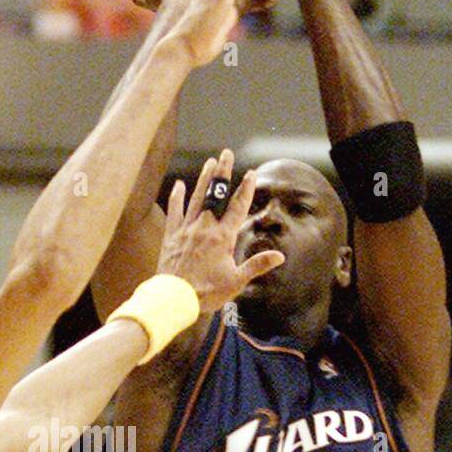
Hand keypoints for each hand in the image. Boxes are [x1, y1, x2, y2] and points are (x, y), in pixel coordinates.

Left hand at [158, 149, 284, 312]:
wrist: (174, 298)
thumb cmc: (206, 292)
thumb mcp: (236, 281)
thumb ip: (257, 265)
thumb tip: (280, 256)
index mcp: (223, 237)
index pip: (237, 207)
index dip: (246, 189)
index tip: (251, 173)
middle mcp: (205, 227)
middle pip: (215, 194)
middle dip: (222, 173)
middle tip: (226, 153)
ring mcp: (186, 229)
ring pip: (197, 198)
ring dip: (204, 179)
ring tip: (210, 162)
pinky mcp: (171, 235)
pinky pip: (175, 211)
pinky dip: (176, 197)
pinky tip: (179, 184)